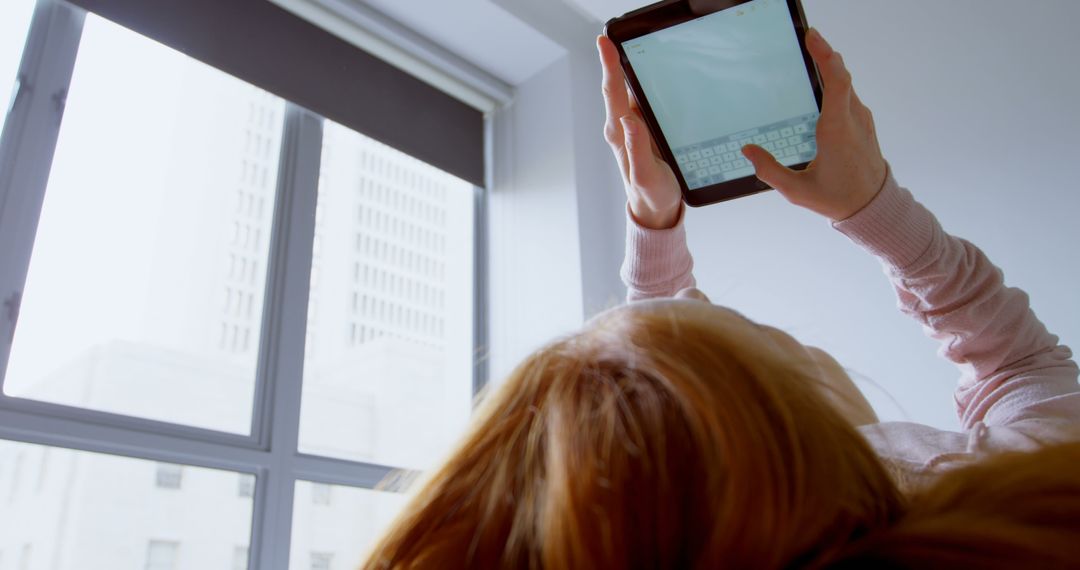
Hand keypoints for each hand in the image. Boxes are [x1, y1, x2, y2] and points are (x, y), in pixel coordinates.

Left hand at [597, 35, 682, 229]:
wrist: (655, 208)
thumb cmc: (652, 194)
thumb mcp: (647, 176)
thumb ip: (637, 150)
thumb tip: (629, 120)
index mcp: (621, 134)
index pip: (613, 93)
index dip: (609, 65)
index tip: (604, 41)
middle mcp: (622, 126)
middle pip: (618, 85)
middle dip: (615, 57)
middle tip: (616, 31)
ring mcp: (631, 126)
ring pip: (629, 90)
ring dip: (628, 66)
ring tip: (630, 41)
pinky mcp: (642, 128)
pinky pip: (640, 99)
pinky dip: (642, 81)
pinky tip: (649, 68)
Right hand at [741, 28, 887, 221]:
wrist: (874, 207)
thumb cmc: (837, 198)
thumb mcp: (798, 191)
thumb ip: (770, 171)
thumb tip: (748, 151)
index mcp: (837, 130)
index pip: (837, 82)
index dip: (826, 56)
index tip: (812, 38)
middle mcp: (853, 119)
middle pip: (841, 76)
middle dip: (825, 54)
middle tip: (807, 39)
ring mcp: (861, 119)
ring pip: (846, 85)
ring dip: (830, 68)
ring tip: (810, 56)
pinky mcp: (863, 123)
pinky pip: (848, 96)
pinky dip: (835, 84)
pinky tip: (819, 87)